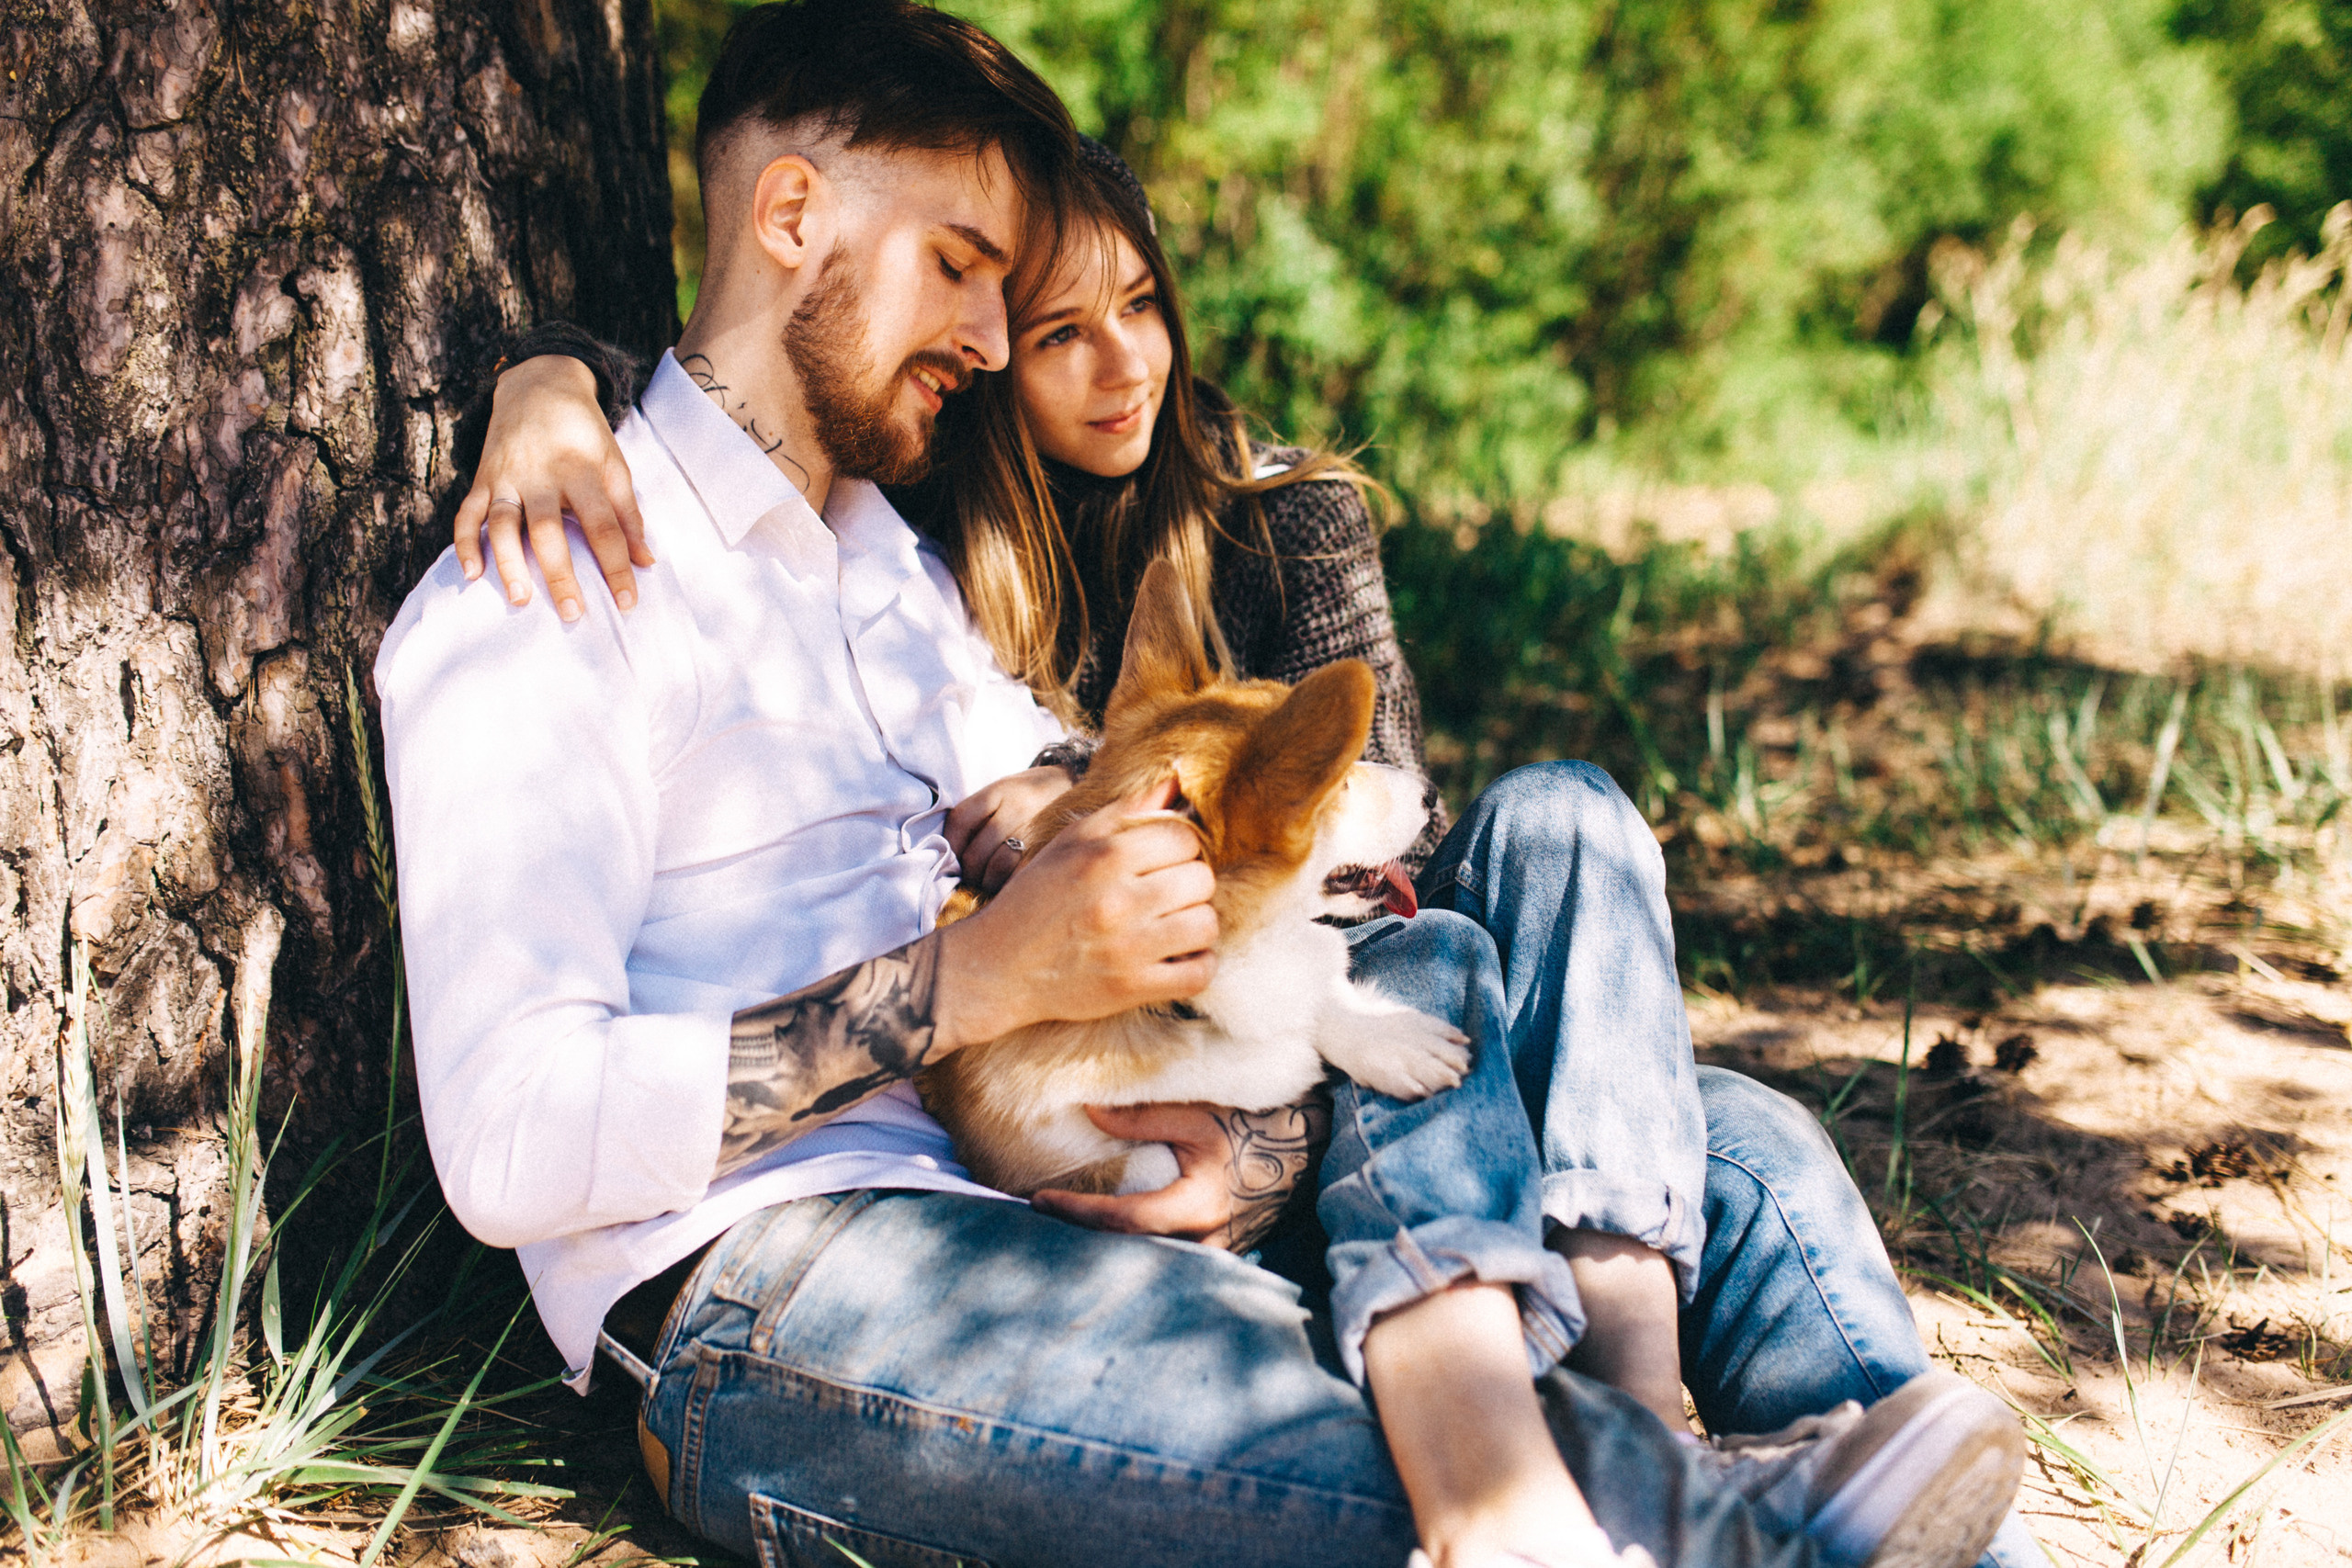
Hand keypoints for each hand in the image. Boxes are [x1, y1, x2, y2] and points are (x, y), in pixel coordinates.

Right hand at [453, 355, 649, 622]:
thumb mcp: (614, 464)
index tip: (628, 603)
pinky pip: (468, 513)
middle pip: (548, 532)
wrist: (539, 384)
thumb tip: (646, 562)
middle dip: (560, 575)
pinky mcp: (483, 478)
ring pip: (503, 524)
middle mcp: (541, 475)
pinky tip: (471, 574)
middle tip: (571, 614)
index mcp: (582, 471)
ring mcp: (507, 476)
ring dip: (509, 563)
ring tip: (521, 600)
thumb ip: (628, 514)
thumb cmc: (583, 434)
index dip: (616, 567)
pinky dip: (465, 543)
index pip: (604, 527)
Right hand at [933, 776, 1213, 1046]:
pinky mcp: (1132, 988)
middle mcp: (1119, 900)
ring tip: (1172, 925)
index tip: (1165, 861)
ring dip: (1195, 925)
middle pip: (1201, 880)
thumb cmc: (1037, 898)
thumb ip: (1126, 810)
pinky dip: (1198, 966)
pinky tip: (1178, 957)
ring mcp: (1128, 948)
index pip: (1185, 838)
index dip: (1181, 848)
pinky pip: (1199, 973)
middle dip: (1190, 885)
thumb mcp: (1071, 843)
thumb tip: (1176, 782)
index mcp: (1104, 857)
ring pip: (1206, 925)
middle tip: (1167, 895)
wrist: (998, 967)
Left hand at [945, 766, 1074, 891]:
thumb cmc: (1031, 795)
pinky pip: (1019, 876)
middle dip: (968, 870)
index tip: (952, 855)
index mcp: (1000, 790)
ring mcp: (1036, 830)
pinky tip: (1008, 883)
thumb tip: (953, 854)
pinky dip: (1008, 885)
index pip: (960, 820)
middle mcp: (1017, 809)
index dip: (951, 844)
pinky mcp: (1050, 850)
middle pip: (974, 853)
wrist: (1080, 786)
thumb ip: (978, 815)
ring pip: (995, 868)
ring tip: (988, 880)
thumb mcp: (1003, 790)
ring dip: (986, 881)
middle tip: (972, 874)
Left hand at [1031, 1095, 1328, 1251]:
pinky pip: (1174, 1255)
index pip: (1121, 1220)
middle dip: (1084, 1239)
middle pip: (1130, 1251)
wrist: (1314, 1144)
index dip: (1075, 1212)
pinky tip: (1116, 1231)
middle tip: (1043, 1218)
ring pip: (1152, 1259)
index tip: (1037, 1200)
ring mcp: (1217, 1252)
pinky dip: (1142, 1244)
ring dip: (1112, 1245)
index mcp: (1196, 1208)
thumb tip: (1087, 1110)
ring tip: (1069, 1226)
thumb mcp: (1201, 1113)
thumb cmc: (1260, 1124)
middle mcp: (1206, 1241)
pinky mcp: (1224, 1250)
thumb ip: (1144, 1115)